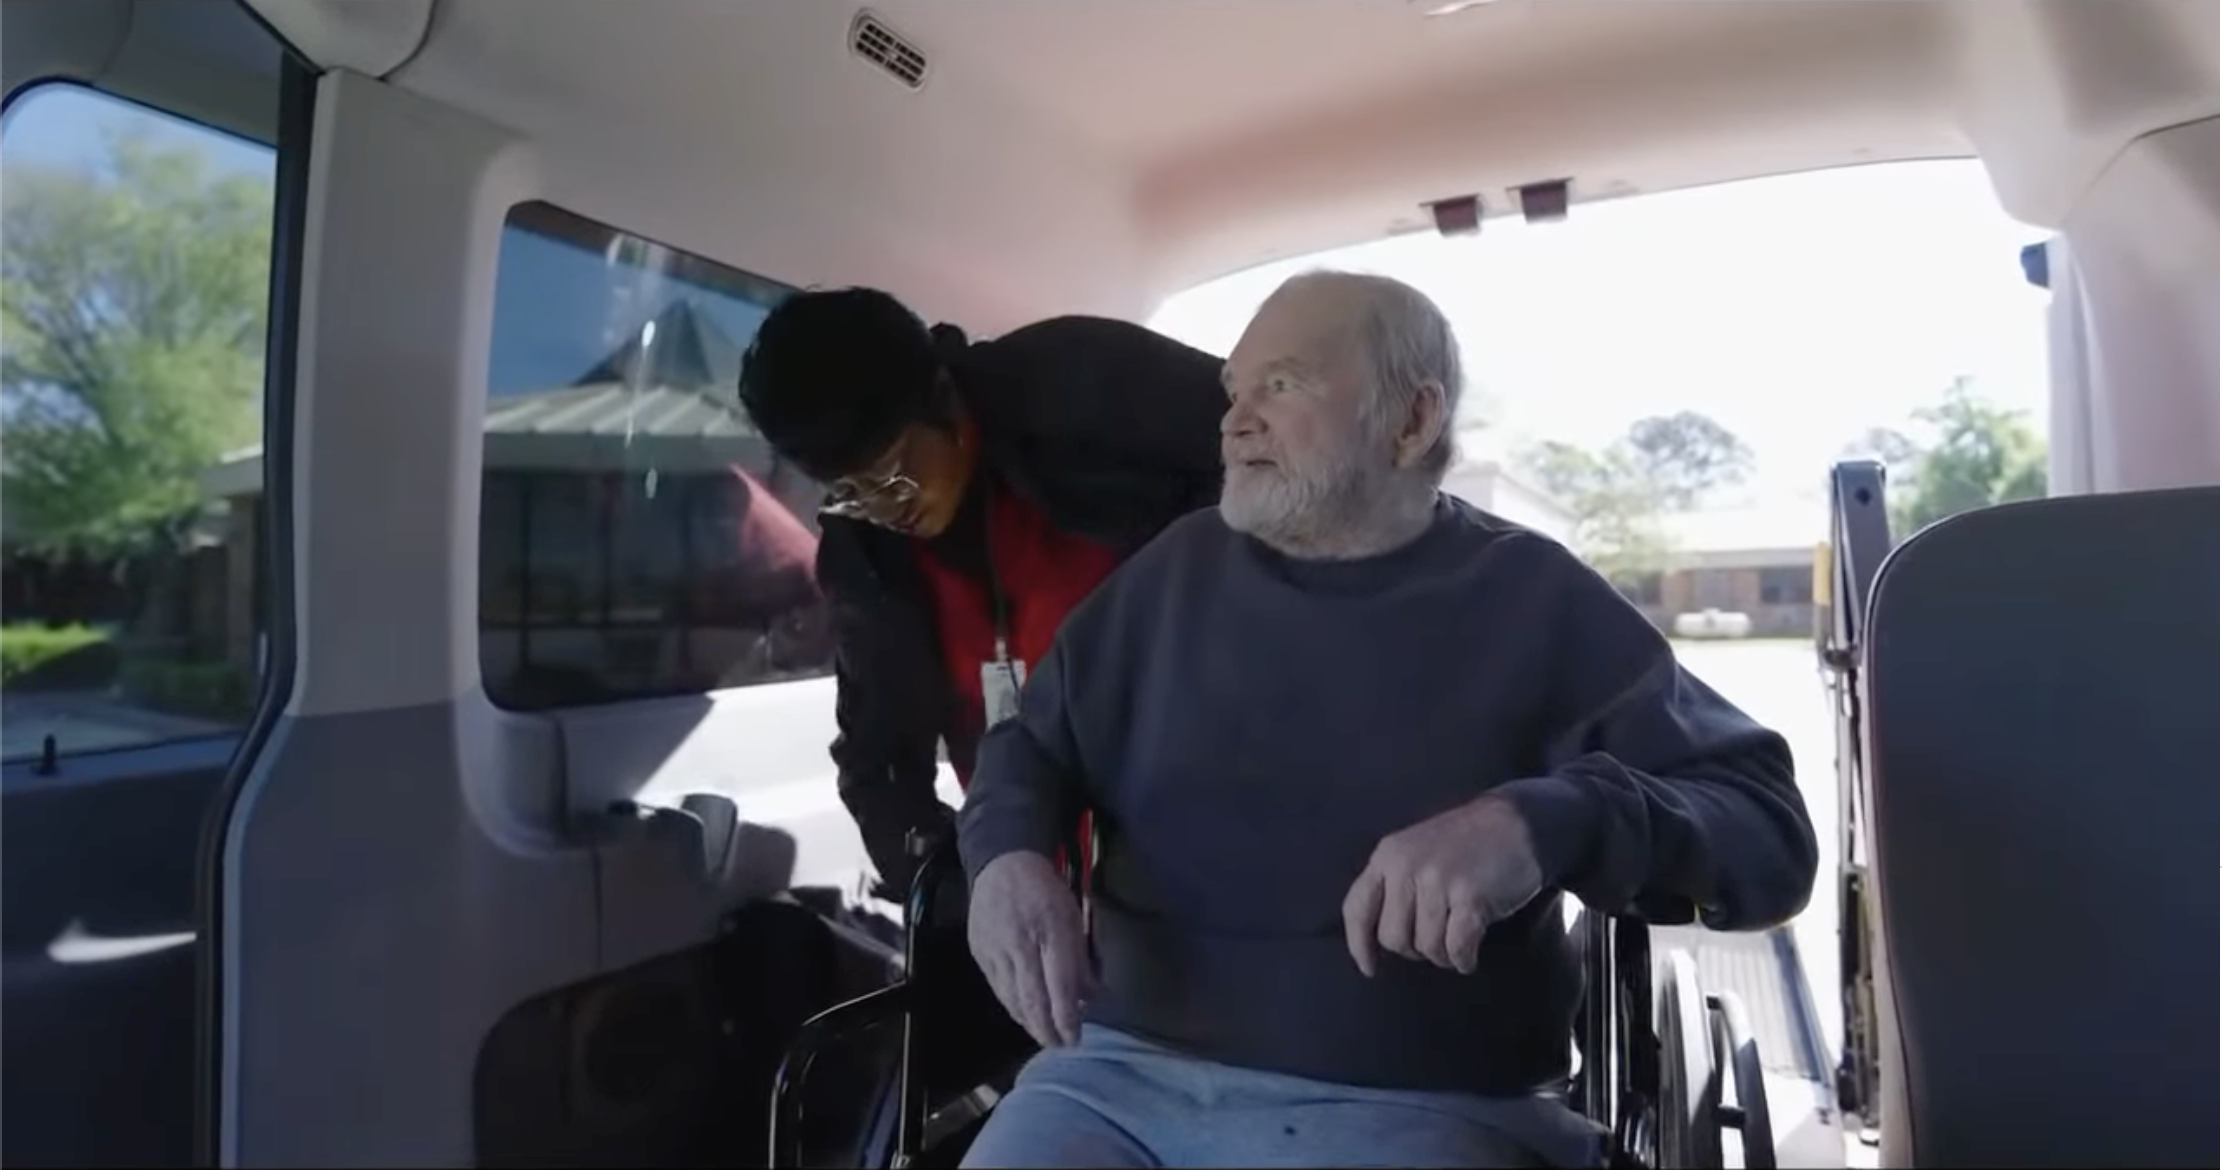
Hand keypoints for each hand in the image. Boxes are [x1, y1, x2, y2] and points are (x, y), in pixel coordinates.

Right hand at [968, 851, 1092, 1047]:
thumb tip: (1090, 998)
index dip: (1067, 1018)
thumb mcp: (1074, 917)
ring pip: (1012, 999)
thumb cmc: (1046, 891)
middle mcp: (1021, 943)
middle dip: (1047, 1030)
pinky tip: (1024, 1016)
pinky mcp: (979, 952)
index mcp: (1050, 930)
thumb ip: (1081, 960)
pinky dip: (1013, 1007)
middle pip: (1032, 999)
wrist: (1003, 865)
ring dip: (1029, 1023)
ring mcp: (995, 949)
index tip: (1075, 1037)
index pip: (1059, 985)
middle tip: (1060, 1046)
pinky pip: (997, 989)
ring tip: (1045, 1036)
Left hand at [1342, 793, 1543, 977]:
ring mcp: (1438, 880)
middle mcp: (1406, 866)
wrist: (1518, 823)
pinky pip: (1457, 949)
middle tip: (1438, 937)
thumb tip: (1375, 940)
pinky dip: (1464, 959)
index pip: (1356, 909)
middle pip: (1393, 938)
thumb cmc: (1467, 845)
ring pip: (1427, 947)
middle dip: (1415, 949)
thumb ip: (1394, 885)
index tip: (1369, 968)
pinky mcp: (1470, 896)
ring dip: (1445, 955)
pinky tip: (1471, 952)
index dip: (1359, 944)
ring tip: (1458, 939)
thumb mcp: (1416, 852)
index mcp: (1388, 855)